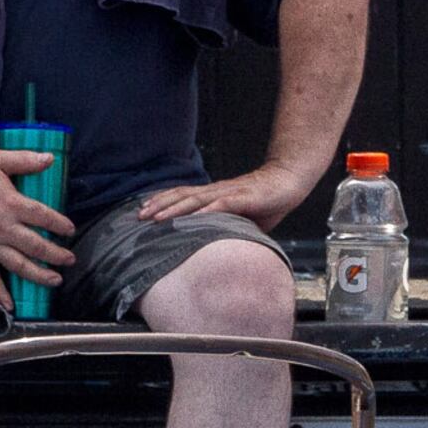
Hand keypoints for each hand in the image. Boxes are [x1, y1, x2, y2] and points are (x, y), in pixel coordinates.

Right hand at [0, 148, 75, 306]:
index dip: (59, 224)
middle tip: (70, 259)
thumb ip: (25, 160)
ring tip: (55, 280)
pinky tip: (12, 305)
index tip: (70, 230)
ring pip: (18, 264)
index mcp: (9, 203)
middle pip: (35, 246)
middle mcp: (0, 227)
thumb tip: (50, 158)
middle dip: (56, 255)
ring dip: (38, 275)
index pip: (42, 217)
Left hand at [135, 161, 310, 232]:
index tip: (143, 212)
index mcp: (213, 194)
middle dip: (159, 205)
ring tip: (156, 218)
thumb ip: (225, 227)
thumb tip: (212, 246)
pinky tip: (191, 218)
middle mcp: (216, 191)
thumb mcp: (240, 218)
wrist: (288, 182)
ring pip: (195, 200)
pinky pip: (220, 205)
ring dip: (174, 208)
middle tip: (139, 216)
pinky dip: (204, 212)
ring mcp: (228, 193)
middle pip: (181, 196)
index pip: (182, 196)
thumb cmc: (265, 201)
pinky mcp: (243, 198)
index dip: (162, 202)